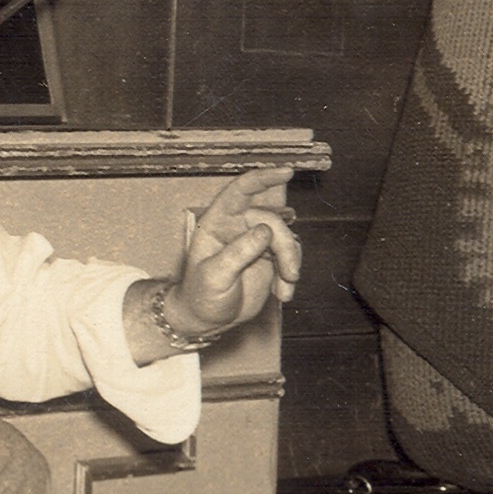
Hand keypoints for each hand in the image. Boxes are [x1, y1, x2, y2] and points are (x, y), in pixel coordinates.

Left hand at [164, 166, 303, 342]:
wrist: (207, 321)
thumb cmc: (200, 296)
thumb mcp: (215, 276)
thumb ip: (239, 252)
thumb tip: (266, 230)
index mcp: (218, 222)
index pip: (240, 191)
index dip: (263, 178)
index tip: (286, 171)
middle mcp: (238, 226)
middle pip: (272, 221)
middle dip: (285, 246)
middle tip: (290, 273)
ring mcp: (255, 241)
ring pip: (285, 238)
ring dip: (291, 262)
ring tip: (286, 286)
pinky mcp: (268, 258)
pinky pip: (290, 256)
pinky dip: (291, 275)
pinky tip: (283, 293)